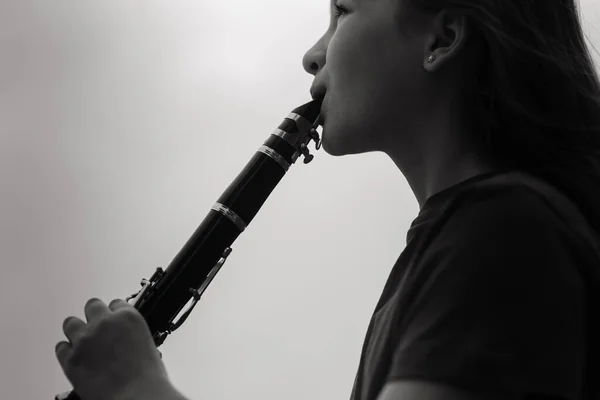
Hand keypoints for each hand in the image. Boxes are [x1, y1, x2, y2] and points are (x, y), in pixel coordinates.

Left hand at [56, 298, 170, 399]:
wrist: (135, 395)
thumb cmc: (147, 377)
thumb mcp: (148, 346)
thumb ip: (133, 335)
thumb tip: (125, 340)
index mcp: (128, 318)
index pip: (116, 304)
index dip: (115, 313)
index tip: (115, 321)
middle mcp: (104, 323)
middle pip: (92, 306)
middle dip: (94, 316)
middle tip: (98, 329)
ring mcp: (85, 339)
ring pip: (71, 322)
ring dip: (77, 330)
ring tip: (83, 342)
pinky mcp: (70, 358)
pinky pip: (60, 347)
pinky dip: (67, 351)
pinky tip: (75, 358)